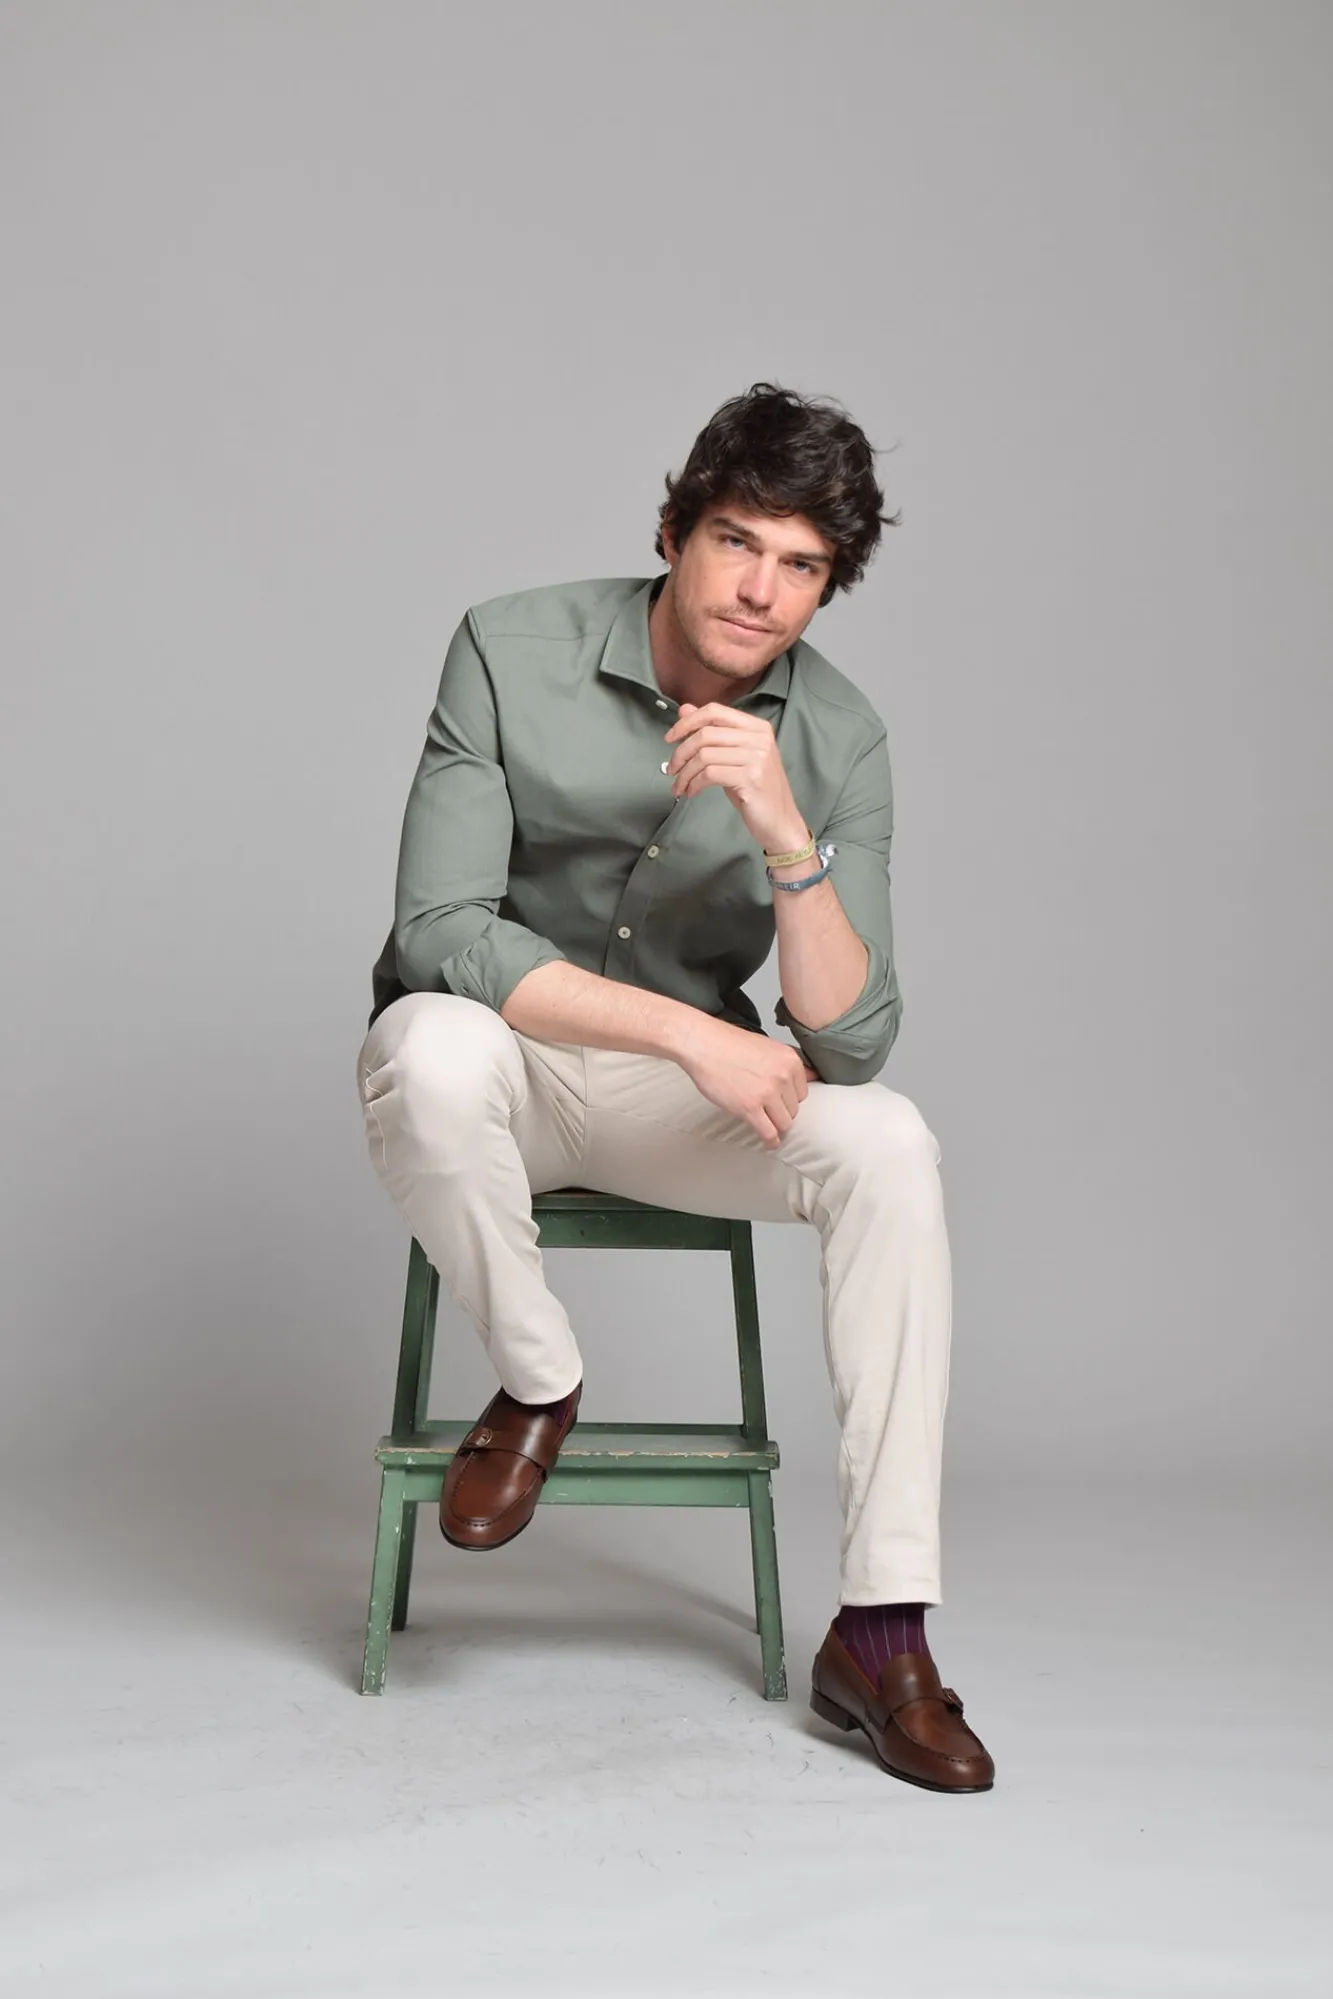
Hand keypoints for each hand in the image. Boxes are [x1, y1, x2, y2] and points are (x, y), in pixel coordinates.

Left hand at [663, 702, 806, 854]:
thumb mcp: (732, 757)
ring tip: (679, 786)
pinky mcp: (751, 778)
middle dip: (681, 753)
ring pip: (704, 755)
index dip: (687, 722)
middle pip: (705, 734)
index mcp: (757, 727)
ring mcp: (757, 757)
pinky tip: (692, 792)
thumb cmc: (755, 790)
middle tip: (671, 769)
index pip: (715, 711)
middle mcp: (759, 738)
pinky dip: (694, 784)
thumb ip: (712, 733)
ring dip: (685, 773)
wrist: (780, 821)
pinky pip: (710, 774)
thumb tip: (684, 710)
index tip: (669, 738)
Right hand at [675, 1018, 820, 1149]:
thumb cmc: (729, 1044)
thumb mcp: (768, 1046)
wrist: (703, 1044)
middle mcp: (783, 1077)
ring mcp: (767, 1093)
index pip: (803, 1092)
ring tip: (768, 1126)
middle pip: (794, 1109)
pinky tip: (770, 1143)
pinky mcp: (750, 1108)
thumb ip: (788, 1064)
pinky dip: (771, 1141)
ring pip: (784, 1123)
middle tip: (767, 1110)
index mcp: (790, 1060)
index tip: (780, 1101)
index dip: (789, 1098)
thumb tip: (813, 1075)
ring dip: (776, 1126)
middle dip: (781, 1111)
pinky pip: (769, 1132)